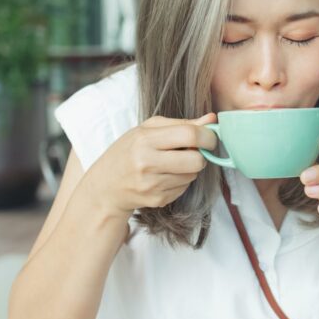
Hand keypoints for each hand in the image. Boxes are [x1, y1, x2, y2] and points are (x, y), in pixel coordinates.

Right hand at [85, 113, 217, 217]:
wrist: (106, 186)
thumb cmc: (128, 151)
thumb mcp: (148, 130)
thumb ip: (181, 124)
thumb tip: (212, 119)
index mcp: (145, 140)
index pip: (189, 135)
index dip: (207, 136)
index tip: (210, 136)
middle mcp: (147, 163)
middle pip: (196, 160)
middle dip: (201, 155)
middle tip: (193, 151)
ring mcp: (152, 185)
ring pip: (192, 175)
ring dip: (189, 168)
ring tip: (171, 163)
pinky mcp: (157, 200)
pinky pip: (184, 188)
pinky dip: (180, 181)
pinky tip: (164, 176)